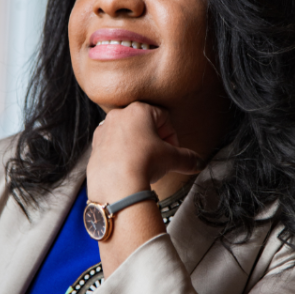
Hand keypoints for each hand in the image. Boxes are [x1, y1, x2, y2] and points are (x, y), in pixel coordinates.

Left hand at [86, 102, 203, 204]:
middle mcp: (118, 115)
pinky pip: (114, 147)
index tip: (173, 152)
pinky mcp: (95, 146)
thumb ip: (188, 158)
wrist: (117, 183)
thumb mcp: (173, 159)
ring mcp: (104, 130)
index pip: (164, 118)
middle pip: (144, 125)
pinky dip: (123, 156)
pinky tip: (130, 170)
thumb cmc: (144, 163)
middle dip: (155, 141)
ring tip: (145, 166)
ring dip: (138, 148)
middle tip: (160, 158)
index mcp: (139, 110)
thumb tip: (199, 163)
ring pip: (128, 135)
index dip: (173, 136)